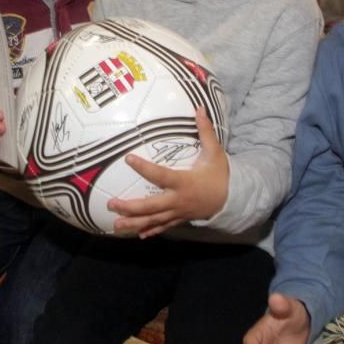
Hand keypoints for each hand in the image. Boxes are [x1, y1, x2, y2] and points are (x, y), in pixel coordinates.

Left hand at [109, 108, 228, 237]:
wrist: (232, 199)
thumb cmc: (219, 174)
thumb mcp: (215, 152)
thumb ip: (205, 131)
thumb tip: (199, 108)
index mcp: (184, 182)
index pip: (160, 175)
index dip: (144, 168)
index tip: (128, 158)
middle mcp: (178, 199)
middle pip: (151, 206)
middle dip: (130, 207)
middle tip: (111, 204)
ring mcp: (178, 212)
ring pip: (153, 220)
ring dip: (134, 223)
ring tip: (116, 226)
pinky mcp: (179, 219)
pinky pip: (162, 226)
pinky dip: (150, 231)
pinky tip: (138, 235)